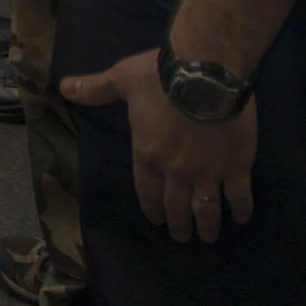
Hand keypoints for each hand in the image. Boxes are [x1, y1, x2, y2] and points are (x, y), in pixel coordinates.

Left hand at [61, 47, 255, 243]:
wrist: (208, 70)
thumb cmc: (162, 75)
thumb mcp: (124, 78)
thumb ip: (96, 88)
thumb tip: (64, 86)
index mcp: (148, 156)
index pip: (147, 194)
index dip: (153, 210)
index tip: (159, 220)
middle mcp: (176, 172)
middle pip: (177, 209)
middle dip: (179, 226)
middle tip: (183, 235)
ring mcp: (208, 172)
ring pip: (206, 210)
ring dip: (206, 226)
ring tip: (209, 235)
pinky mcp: (236, 165)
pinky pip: (239, 196)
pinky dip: (241, 210)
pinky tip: (242, 217)